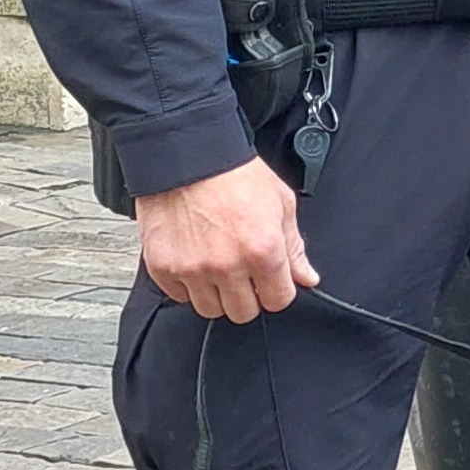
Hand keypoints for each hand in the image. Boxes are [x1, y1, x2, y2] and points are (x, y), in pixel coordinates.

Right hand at [137, 156, 308, 323]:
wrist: (186, 157)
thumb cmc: (234, 174)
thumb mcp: (280, 203)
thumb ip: (294, 247)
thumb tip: (306, 277)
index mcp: (262, 250)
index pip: (278, 301)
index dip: (277, 291)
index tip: (271, 281)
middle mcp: (227, 265)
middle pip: (243, 312)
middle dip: (248, 296)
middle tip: (243, 272)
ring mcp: (192, 270)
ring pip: (210, 309)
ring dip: (216, 293)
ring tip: (217, 264)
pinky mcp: (162, 268)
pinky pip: (179, 296)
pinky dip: (187, 285)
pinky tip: (194, 259)